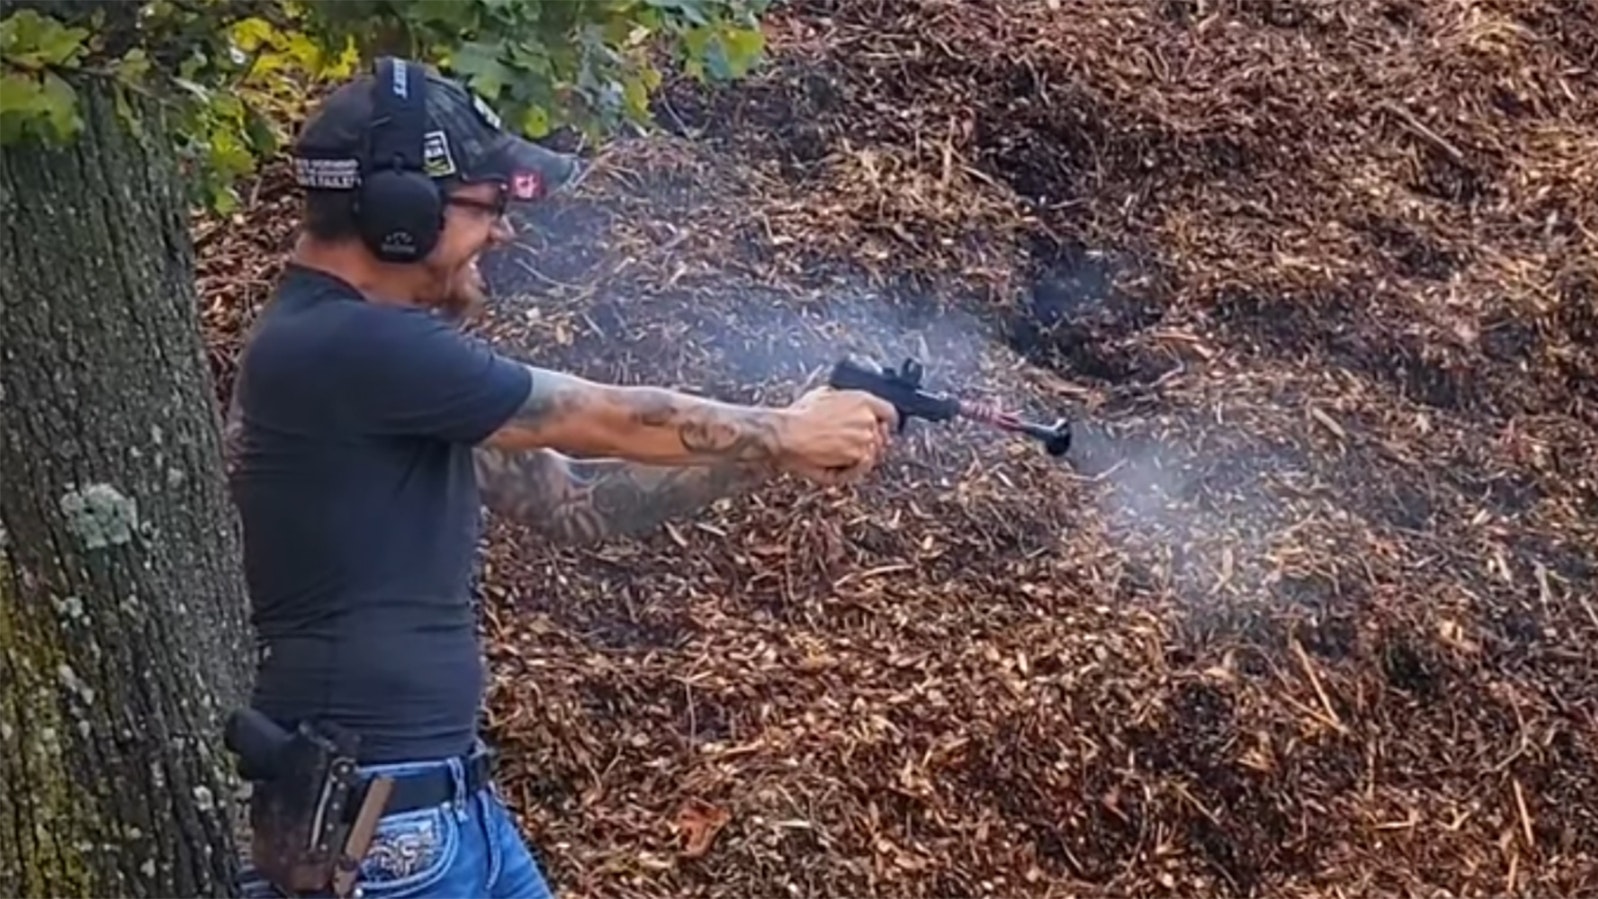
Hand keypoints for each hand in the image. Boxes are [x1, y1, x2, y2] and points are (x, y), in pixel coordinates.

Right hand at [774, 386, 898, 484]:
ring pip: (872, 452)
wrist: (786, 434)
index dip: (888, 422)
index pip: (889, 412)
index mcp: (862, 401)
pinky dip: (853, 468)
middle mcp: (868, 421)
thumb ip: (845, 400)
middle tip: (850, 444)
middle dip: (870, 440)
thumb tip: (848, 405)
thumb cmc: (799, 415)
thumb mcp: (824, 394)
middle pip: (881, 435)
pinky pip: (863, 466)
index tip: (885, 427)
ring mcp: (865, 441)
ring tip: (837, 452)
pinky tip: (839, 463)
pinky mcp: (857, 459)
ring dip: (859, 455)